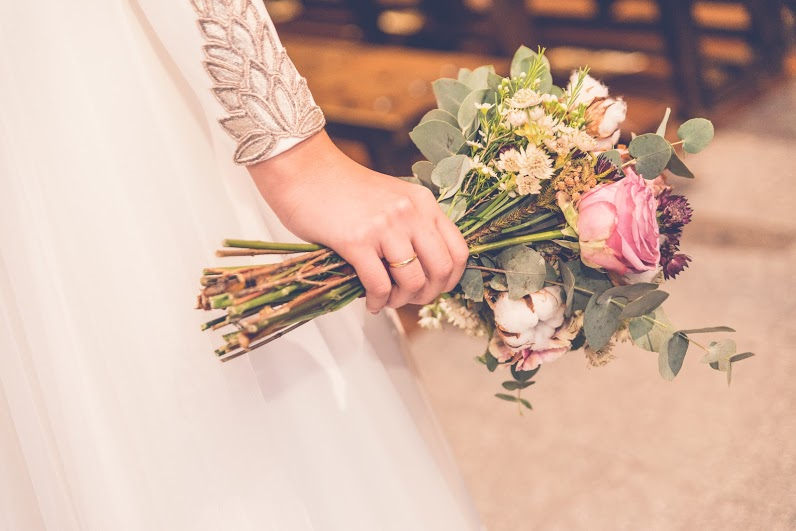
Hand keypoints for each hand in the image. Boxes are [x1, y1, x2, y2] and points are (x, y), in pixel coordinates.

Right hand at [248, 131, 468, 312]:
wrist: (302, 169)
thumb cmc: (340, 187)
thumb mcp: (390, 199)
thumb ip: (409, 226)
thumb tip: (421, 268)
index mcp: (422, 203)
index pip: (458, 250)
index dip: (450, 279)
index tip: (435, 288)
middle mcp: (410, 213)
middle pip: (441, 270)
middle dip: (428, 294)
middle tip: (410, 299)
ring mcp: (384, 226)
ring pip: (412, 281)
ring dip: (401, 301)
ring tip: (387, 300)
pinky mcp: (356, 240)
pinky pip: (379, 285)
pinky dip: (378, 301)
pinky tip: (370, 302)